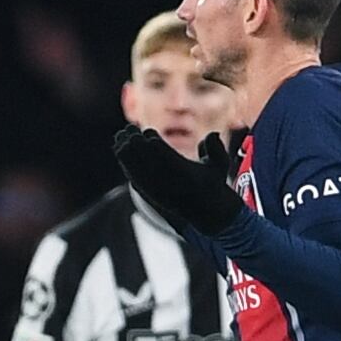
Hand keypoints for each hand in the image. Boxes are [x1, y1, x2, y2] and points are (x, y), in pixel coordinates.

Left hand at [110, 120, 244, 238]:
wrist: (204, 211)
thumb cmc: (212, 183)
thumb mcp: (219, 166)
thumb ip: (216, 149)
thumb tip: (212, 133)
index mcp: (184, 175)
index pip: (162, 154)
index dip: (152, 140)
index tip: (148, 131)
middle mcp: (167, 184)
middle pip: (143, 159)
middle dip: (135, 142)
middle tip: (131, 130)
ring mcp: (155, 190)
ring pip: (133, 167)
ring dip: (126, 150)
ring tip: (124, 136)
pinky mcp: (148, 194)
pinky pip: (131, 175)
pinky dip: (125, 161)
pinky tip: (120, 148)